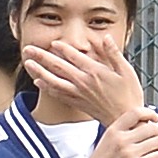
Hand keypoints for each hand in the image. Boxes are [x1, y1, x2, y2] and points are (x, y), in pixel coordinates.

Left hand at [28, 35, 149, 135]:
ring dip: (39, 72)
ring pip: (54, 81)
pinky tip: (38, 82)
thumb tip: (105, 37)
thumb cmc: (130, 95)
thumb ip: (113, 53)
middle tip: (28, 48)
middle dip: (41, 56)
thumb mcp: (127, 71)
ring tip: (27, 63)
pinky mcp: (77, 103)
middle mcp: (83, 82)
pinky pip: (58, 94)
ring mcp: (78, 94)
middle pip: (58, 66)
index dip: (62, 48)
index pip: (74, 56)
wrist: (125, 120)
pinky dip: (47, 88)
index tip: (53, 43)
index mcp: (95, 72)